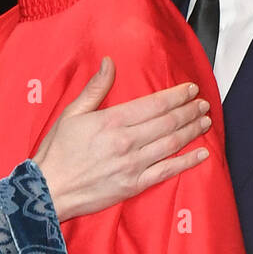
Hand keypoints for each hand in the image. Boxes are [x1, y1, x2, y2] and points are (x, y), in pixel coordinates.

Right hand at [33, 57, 211, 221]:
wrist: (47, 190)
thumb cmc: (56, 153)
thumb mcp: (71, 114)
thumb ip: (94, 89)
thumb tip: (109, 63)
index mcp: (112, 121)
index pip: (154, 104)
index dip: (176, 95)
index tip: (190, 89)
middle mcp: (126, 142)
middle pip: (168, 122)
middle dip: (189, 111)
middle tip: (203, 104)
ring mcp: (132, 165)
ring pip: (171, 144)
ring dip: (192, 131)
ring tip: (205, 122)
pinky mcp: (134, 185)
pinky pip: (167, 172)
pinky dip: (187, 162)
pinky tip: (201, 154)